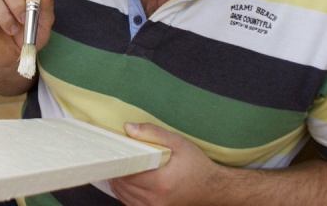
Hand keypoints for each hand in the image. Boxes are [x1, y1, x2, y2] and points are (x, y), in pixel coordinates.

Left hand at [109, 123, 230, 205]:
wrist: (212, 187)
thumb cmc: (196, 164)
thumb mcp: (177, 142)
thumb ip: (152, 133)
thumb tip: (127, 128)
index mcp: (160, 182)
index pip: (125, 172)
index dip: (116, 160)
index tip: (114, 149)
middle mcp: (155, 200)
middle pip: (122, 184)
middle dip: (116, 169)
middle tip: (113, 155)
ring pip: (123, 195)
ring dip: (118, 181)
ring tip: (119, 165)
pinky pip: (130, 203)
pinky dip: (124, 192)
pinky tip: (125, 180)